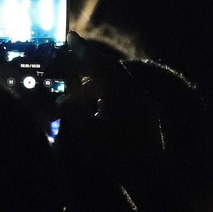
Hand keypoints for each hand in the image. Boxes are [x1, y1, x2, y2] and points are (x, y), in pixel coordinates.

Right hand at [55, 33, 165, 188]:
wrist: (150, 175)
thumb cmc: (115, 153)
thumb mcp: (87, 133)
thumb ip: (72, 112)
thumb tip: (62, 100)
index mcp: (119, 90)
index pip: (98, 63)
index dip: (82, 50)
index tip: (70, 36)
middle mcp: (134, 90)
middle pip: (111, 68)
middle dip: (92, 62)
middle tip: (76, 57)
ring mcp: (144, 102)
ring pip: (120, 82)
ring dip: (101, 81)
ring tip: (84, 86)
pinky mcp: (149, 114)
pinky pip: (128, 93)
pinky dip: (112, 92)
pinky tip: (103, 103)